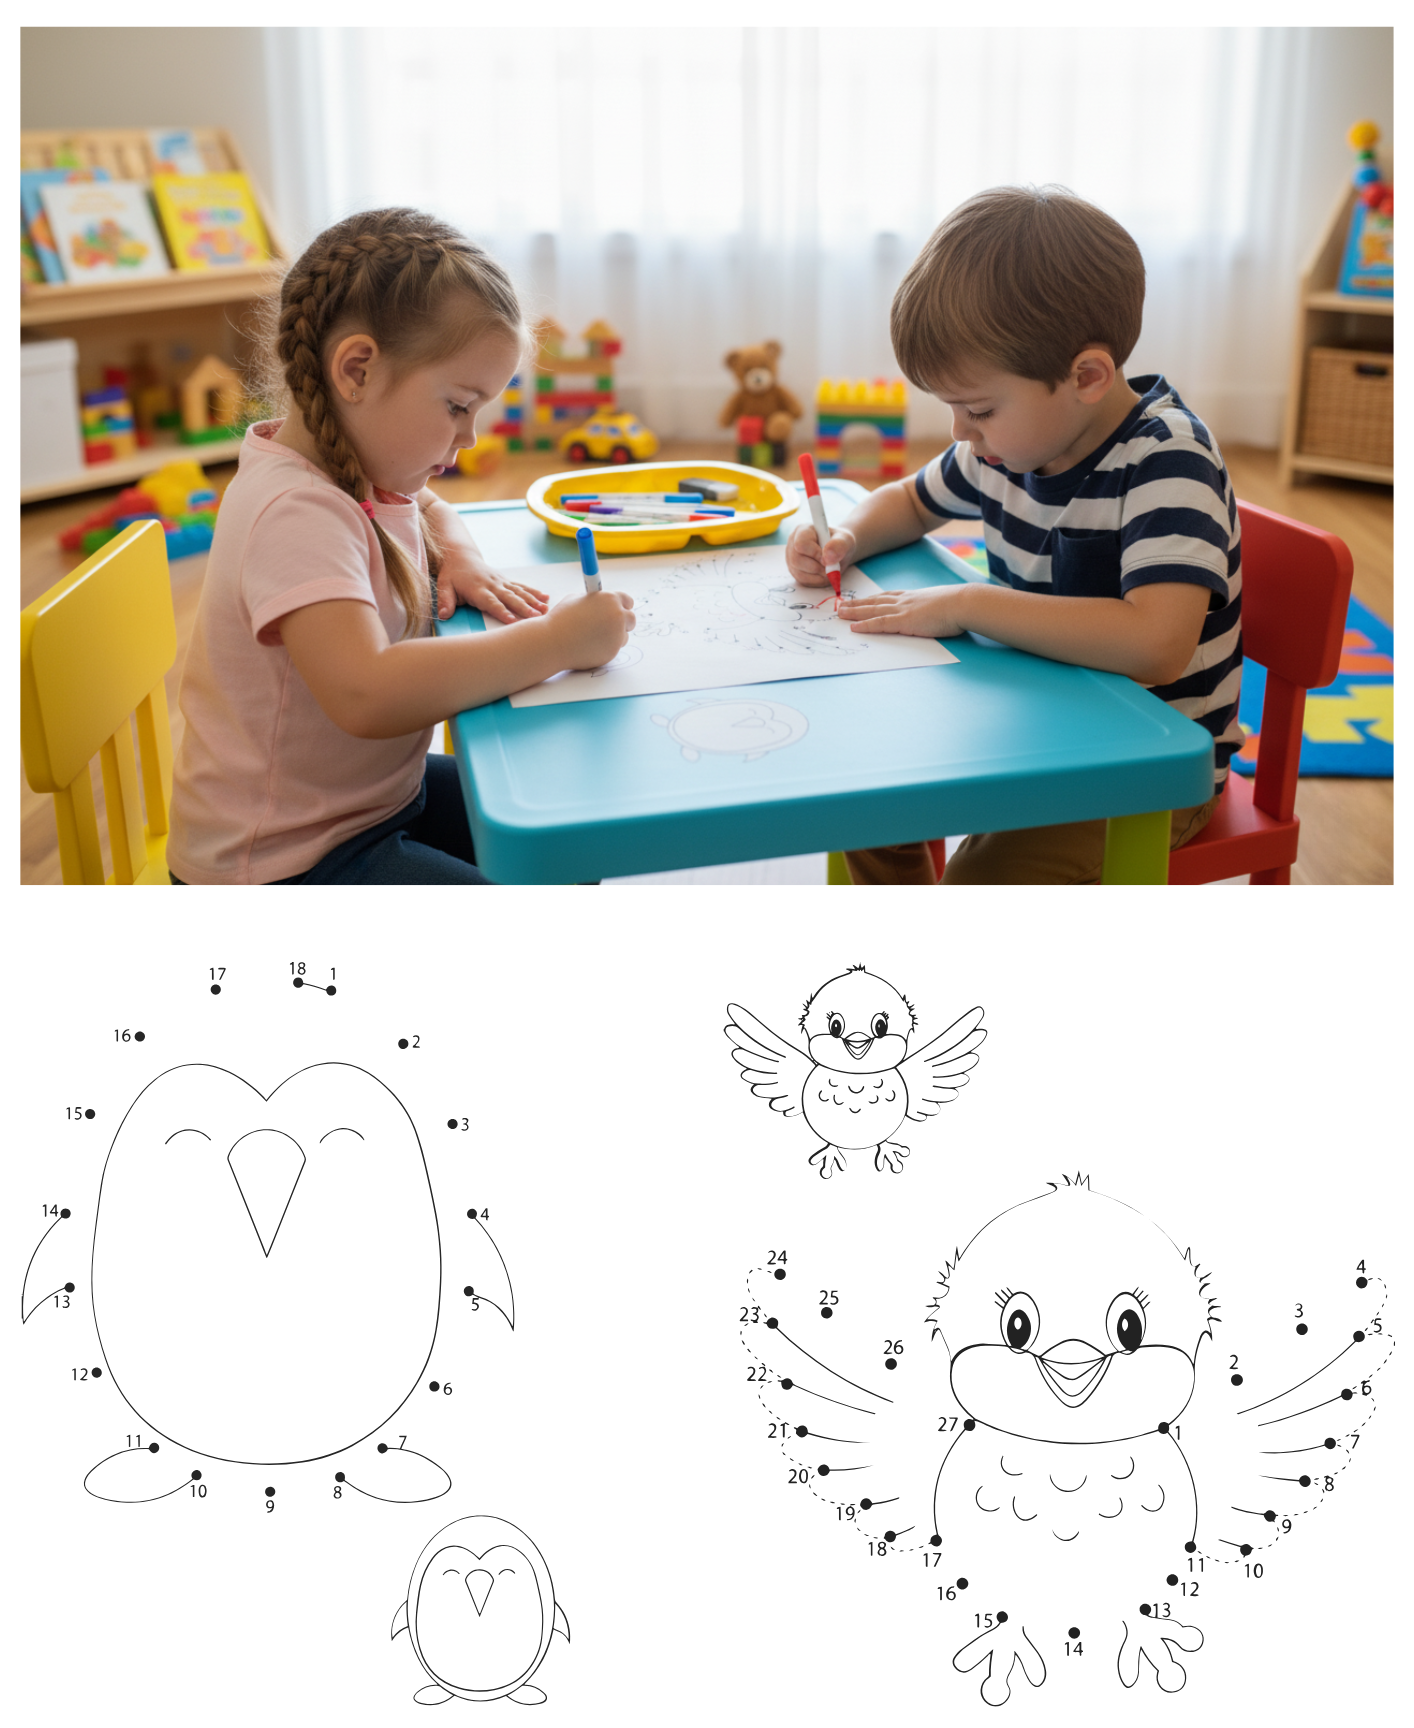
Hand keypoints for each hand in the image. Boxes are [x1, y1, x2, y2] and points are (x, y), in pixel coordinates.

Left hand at [437, 545, 548, 623]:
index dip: (501, 611)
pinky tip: (546, 598)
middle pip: (510, 598)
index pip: (491, 602)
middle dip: (524, 608)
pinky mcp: (506, 581)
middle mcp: (492, 584)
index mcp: (477, 589)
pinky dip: (534, 592)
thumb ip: (445, 601)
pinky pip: (522, 586)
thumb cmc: (452, 575)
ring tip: (545, 610)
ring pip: (519, 592)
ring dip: (533, 601)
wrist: (461, 556)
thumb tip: (444, 615)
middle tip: (536, 617)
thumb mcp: (443, 586)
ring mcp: (501, 582)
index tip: (512, 620)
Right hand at [544, 590, 635, 669]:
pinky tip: (589, 646)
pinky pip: (614, 648)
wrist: (553, 642)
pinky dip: (605, 648)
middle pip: (631, 619)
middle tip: (610, 626)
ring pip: (623, 636)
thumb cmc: (561, 619)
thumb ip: (595, 602)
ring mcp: (617, 635)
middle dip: (623, 622)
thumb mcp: (577, 600)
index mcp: (609, 599)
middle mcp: (617, 616)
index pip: (628, 601)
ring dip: (613, 637)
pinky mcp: (613, 651)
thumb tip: (602, 604)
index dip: (622, 606)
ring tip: (591, 637)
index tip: (618, 610)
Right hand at [786, 521, 856, 586]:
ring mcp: (791, 559)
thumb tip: (827, 558)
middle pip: (797, 560)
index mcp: (802, 530)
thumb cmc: (840, 543)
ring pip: (799, 573)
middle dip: (817, 567)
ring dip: (818, 575)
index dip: (815, 554)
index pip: (801, 544)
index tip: (828, 558)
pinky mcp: (795, 571)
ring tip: (828, 568)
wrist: (838, 552)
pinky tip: (824, 574)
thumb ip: (839, 545)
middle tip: (830, 566)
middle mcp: (792, 544)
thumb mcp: (845, 540)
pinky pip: (803, 581)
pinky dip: (817, 581)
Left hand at [838, 583, 970, 637]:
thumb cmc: (958, 605)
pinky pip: (880, 623)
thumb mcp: (940, 604)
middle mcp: (904, 601)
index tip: (860, 599)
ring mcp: (903, 610)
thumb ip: (931, 608)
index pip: (887, 596)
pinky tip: (853, 628)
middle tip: (841, 606)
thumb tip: (932, 613)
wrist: (963, 603)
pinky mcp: (904, 621)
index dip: (871, 598)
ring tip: (840, 615)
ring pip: (872, 610)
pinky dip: (865, 625)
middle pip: (875, 601)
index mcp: (913, 596)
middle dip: (857, 604)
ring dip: (854, 613)